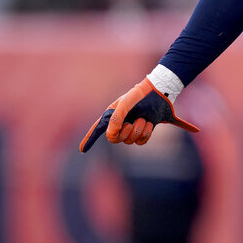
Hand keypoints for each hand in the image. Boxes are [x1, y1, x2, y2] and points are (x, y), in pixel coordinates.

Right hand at [79, 78, 198, 151]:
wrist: (160, 92)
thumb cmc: (140, 95)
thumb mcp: (125, 104)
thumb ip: (115, 119)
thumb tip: (111, 136)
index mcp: (112, 115)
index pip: (97, 129)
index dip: (89, 139)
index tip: (82, 149)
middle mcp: (121, 122)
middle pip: (116, 139)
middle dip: (126, 133)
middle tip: (132, 123)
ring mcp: (133, 126)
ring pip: (130, 141)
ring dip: (138, 131)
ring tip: (144, 119)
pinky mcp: (144, 129)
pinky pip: (141, 141)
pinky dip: (146, 134)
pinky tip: (150, 123)